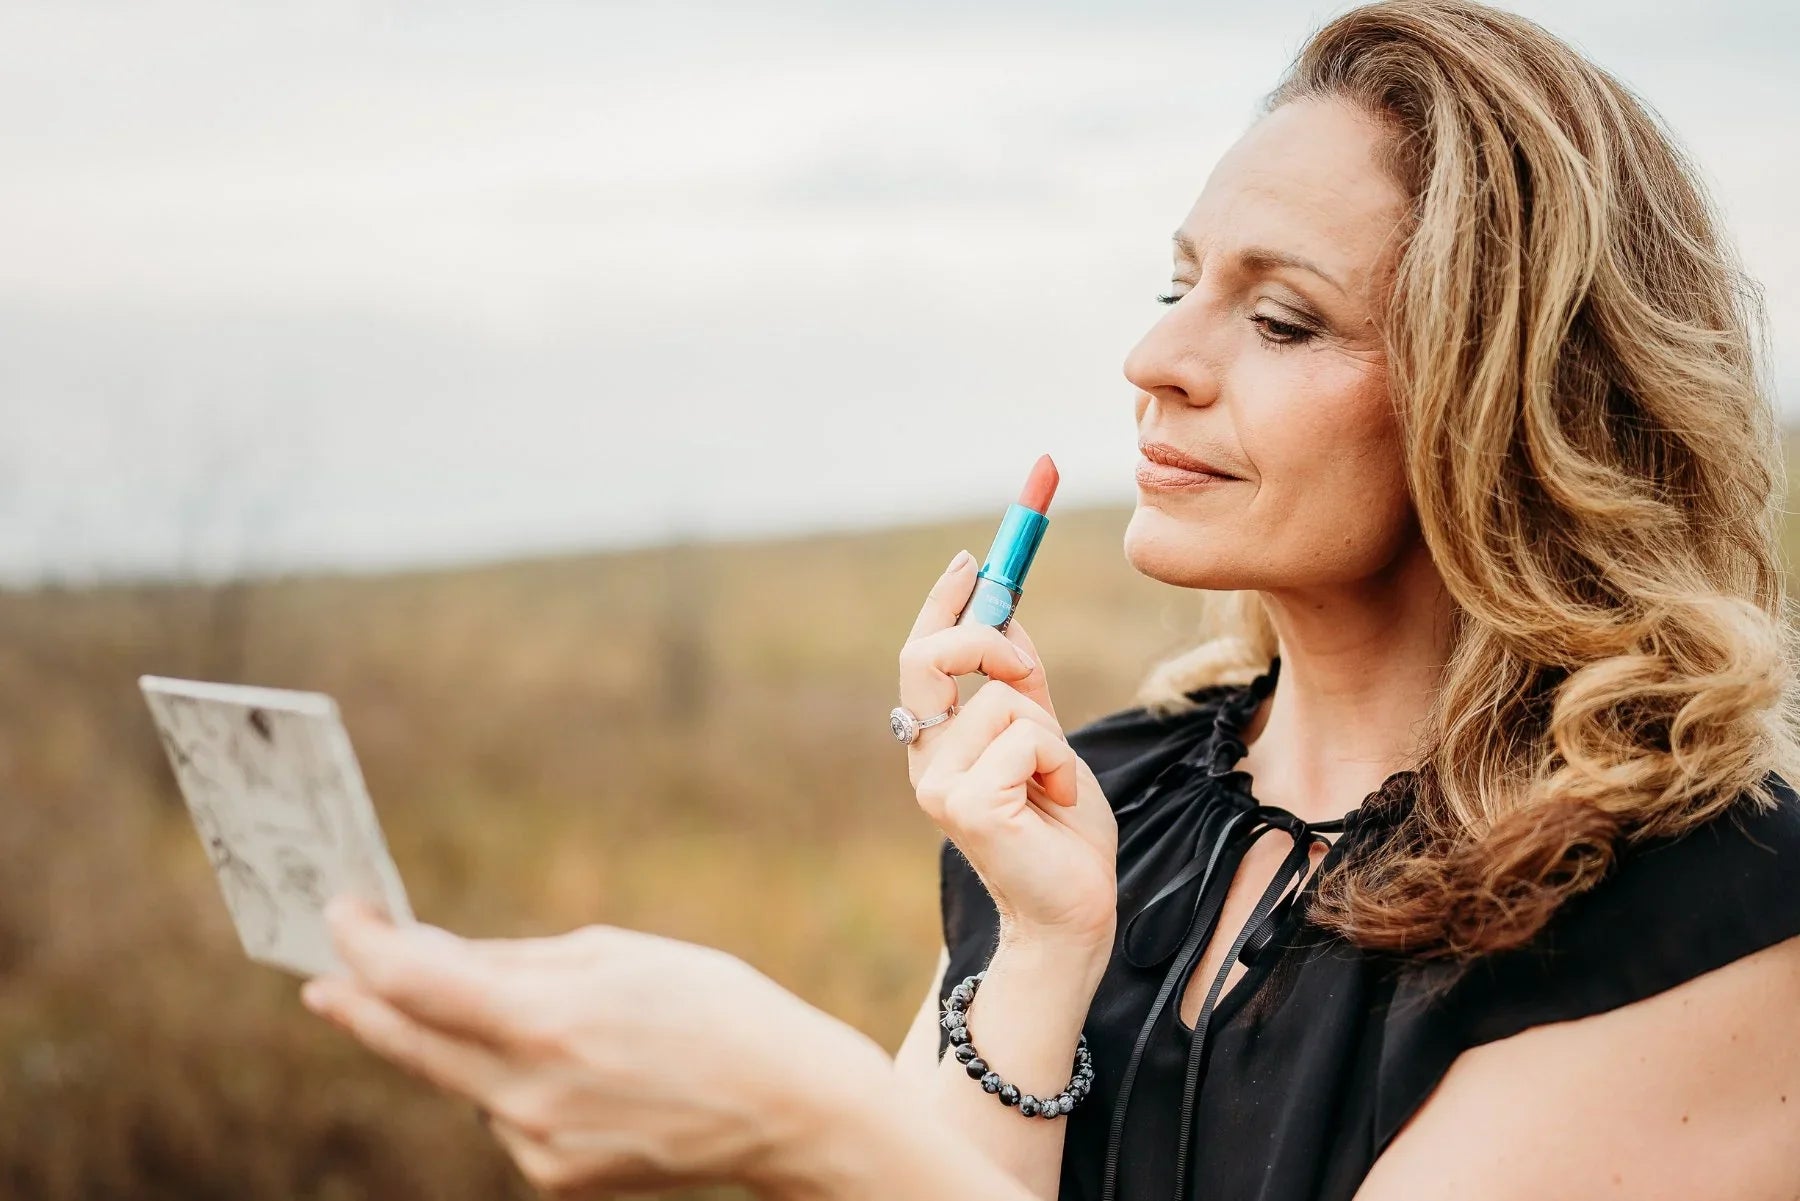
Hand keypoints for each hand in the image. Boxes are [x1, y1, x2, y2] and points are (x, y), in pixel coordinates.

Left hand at [300, 897, 889, 1197]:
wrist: (787, 1106)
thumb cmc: (713, 1007)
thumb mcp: (618, 955)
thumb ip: (516, 961)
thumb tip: (435, 957)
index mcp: (549, 1019)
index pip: (416, 984)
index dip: (366, 947)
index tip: (344, 916)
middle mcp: (529, 1092)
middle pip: (409, 1044)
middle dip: (362, 1005)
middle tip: (327, 979)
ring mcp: (538, 1145)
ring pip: (462, 1080)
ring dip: (466, 1043)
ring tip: (550, 1020)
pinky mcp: (553, 1178)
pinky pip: (503, 1115)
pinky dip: (514, 1085)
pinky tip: (581, 1072)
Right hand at [898, 554, 1118, 952]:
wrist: (1073, 908)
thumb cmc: (1060, 832)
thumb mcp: (1043, 738)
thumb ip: (1021, 682)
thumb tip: (1008, 614)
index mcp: (935, 742)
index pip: (922, 655)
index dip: (943, 602)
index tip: (973, 561)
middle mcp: (924, 760)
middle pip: (929, 657)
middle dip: (988, 642)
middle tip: (1025, 668)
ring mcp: (938, 786)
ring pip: (1004, 700)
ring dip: (1051, 734)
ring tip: (1055, 781)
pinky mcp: (967, 808)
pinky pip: (1026, 738)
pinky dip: (1060, 764)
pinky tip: (1057, 801)